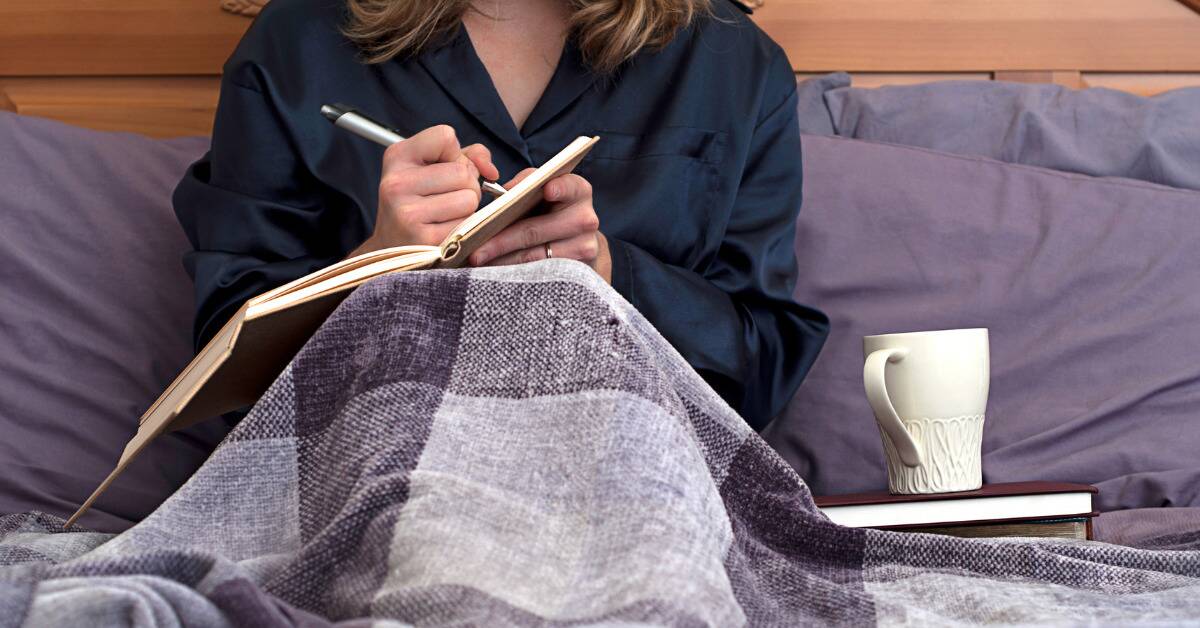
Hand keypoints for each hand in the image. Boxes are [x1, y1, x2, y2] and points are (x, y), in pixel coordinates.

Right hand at [349, 125, 498, 256]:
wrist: (393, 248)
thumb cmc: (419, 202)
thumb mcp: (433, 168)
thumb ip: (469, 156)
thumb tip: (491, 171)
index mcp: (397, 157)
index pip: (445, 136)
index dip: (455, 155)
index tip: (443, 169)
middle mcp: (397, 183)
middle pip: (463, 172)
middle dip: (466, 186)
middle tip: (445, 199)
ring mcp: (408, 212)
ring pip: (469, 199)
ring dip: (466, 209)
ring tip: (444, 215)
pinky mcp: (424, 239)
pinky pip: (466, 224)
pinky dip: (463, 228)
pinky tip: (444, 231)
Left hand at [467, 170, 611, 282]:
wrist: (578, 241)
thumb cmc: (550, 209)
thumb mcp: (542, 190)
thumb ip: (525, 183)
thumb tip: (505, 192)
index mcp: (578, 191)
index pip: (570, 186)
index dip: (559, 188)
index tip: (546, 190)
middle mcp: (586, 218)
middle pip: (536, 229)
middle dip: (501, 240)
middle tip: (474, 249)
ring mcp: (583, 247)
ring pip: (534, 256)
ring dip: (502, 259)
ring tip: (478, 260)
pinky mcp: (576, 271)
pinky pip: (538, 273)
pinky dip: (514, 272)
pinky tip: (494, 271)